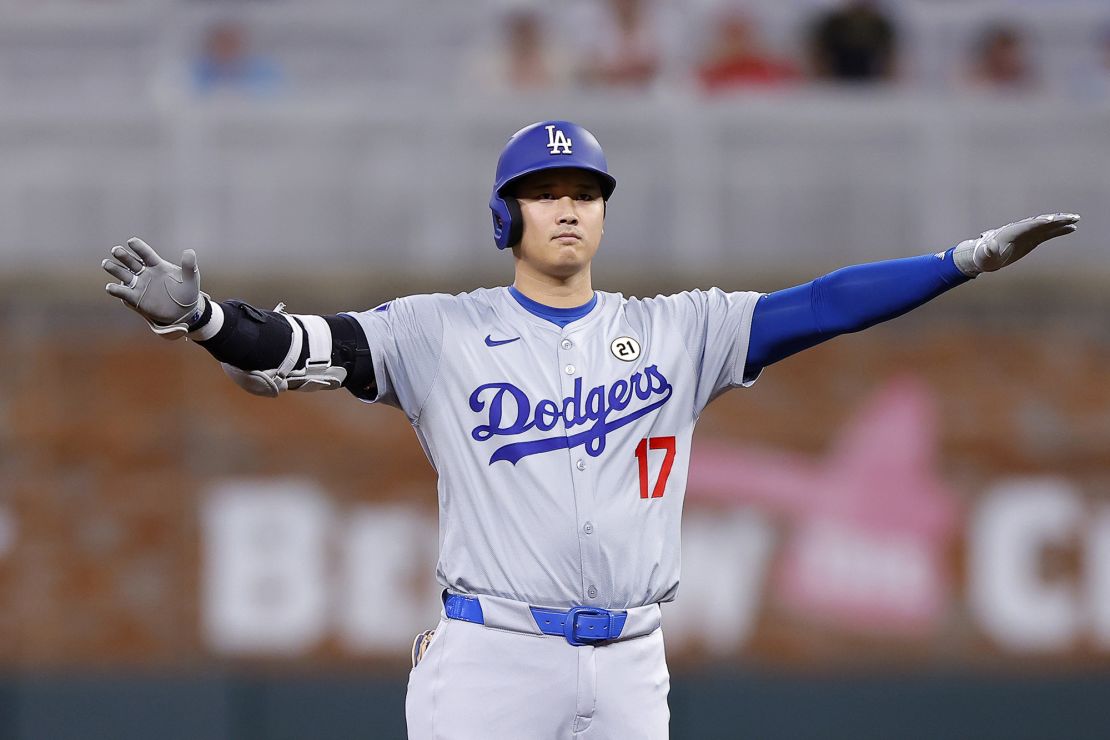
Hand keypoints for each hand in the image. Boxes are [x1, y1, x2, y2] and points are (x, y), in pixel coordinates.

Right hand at [102, 237, 202, 337]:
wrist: (184, 312)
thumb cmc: (188, 292)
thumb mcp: (191, 278)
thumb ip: (189, 265)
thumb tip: (190, 251)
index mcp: (157, 265)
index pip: (146, 254)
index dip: (138, 247)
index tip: (131, 241)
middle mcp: (145, 273)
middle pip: (131, 262)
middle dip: (123, 256)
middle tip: (115, 250)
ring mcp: (139, 285)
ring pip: (124, 274)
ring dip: (114, 269)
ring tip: (106, 264)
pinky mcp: (135, 298)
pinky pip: (123, 293)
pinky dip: (116, 289)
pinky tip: (111, 287)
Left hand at [953, 213, 1079, 276]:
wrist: (985, 257)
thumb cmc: (984, 257)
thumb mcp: (985, 255)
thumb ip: (987, 251)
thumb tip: (988, 247)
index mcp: (1012, 231)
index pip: (1028, 225)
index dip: (1039, 222)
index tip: (1051, 219)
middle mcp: (1022, 229)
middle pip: (1041, 222)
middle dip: (1055, 219)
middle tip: (1071, 217)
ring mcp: (1028, 233)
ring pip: (1047, 226)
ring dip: (1061, 222)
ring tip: (1076, 219)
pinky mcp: (1032, 239)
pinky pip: (1048, 233)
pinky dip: (1059, 230)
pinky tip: (1072, 228)